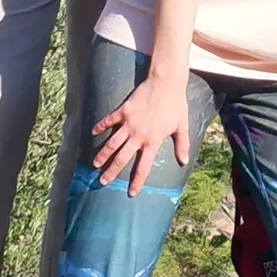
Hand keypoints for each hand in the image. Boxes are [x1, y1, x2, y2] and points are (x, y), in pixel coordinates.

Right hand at [89, 73, 196, 187]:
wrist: (166, 83)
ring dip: (103, 155)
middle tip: (103, 182)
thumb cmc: (175, 105)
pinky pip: (109, 121)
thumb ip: (182, 145)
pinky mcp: (123, 111)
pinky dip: (100, 127)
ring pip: (112, 143)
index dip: (137, 181)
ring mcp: (129, 123)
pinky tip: (93, 133)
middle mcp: (138, 135)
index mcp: (153, 142)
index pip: (143, 167)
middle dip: (112, 172)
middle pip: (122, 158)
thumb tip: (183, 161)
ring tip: (95, 164)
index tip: (131, 192)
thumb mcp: (182, 126)